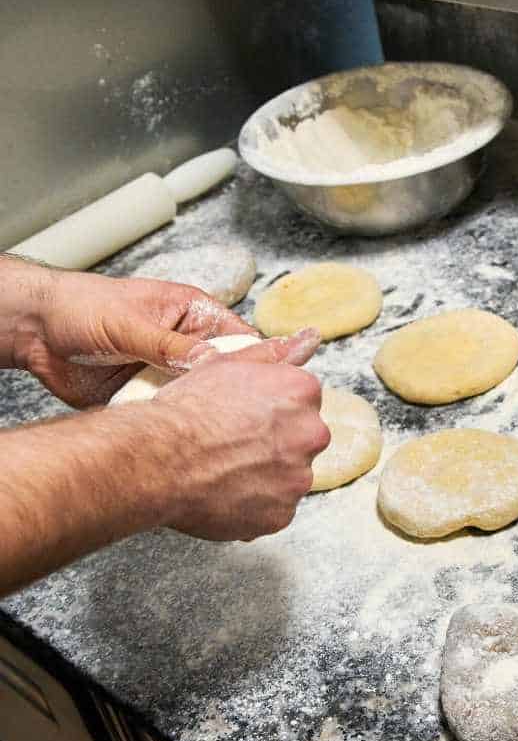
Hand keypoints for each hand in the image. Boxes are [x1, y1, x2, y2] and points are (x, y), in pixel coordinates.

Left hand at [17, 266, 255, 407]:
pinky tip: (178, 433)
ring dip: (200, 411)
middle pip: (225, 374)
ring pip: (200, 398)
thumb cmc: (79, 306)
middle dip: (230, 393)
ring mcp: (169, 373)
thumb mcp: (130, 323)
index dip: (255, 360)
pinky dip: (172, 424)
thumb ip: (171, 346)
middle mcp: (186, 346)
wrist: (33, 332)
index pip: (239, 338)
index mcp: (192, 315)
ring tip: (209, 427)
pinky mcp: (150, 397)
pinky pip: (171, 414)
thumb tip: (212, 362)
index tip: (261, 384)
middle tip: (237, 413)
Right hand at [151, 339, 330, 540]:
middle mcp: (312, 433)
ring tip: (224, 471)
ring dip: (266, 476)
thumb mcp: (226, 364)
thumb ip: (273, 354)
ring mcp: (298, 478)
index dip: (270, 410)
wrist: (157, 457)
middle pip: (301, 439)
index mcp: (303, 392)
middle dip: (275, 443)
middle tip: (232, 446)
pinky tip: (225, 494)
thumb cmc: (186, 409)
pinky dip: (255, 506)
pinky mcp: (282, 514)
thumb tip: (308, 338)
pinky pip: (275, 510)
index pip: (303, 402)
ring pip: (289, 476)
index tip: (245, 416)